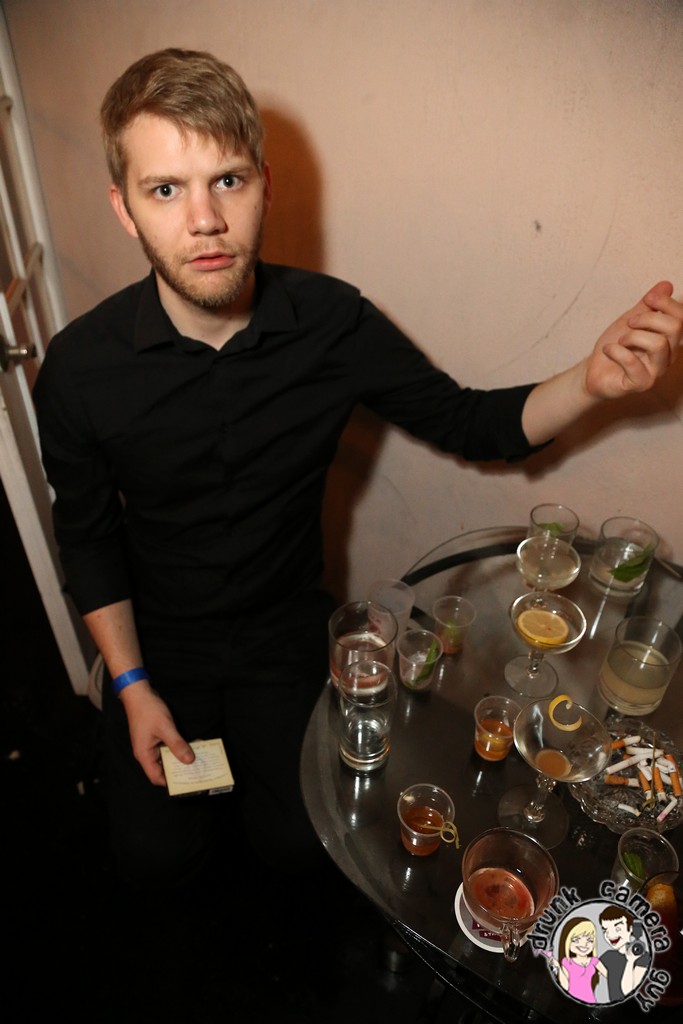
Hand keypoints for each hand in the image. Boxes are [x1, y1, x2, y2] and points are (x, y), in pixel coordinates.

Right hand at [120, 680, 194, 785]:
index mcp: (144, 755)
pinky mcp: (155, 737)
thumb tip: (189, 761)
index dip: (170, 782)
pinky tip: (191, 745)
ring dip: (180, 757)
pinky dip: (177, 747)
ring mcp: (151, 745)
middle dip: (178, 769)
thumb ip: (177, 744)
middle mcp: (146, 753)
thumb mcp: (165, 727)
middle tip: (197, 771)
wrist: (138, 693)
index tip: (186, 782)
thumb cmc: (148, 711)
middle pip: (162, 768)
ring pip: (166, 757)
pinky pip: (167, 747)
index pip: (156, 777)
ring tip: (197, 759)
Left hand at [585, 281, 681, 398]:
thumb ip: (648, 305)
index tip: (648, 299)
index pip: (682, 317)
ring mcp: (656, 372)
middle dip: (648, 318)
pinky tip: (608, 350)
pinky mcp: (640, 384)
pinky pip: (634, 363)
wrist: (594, 370)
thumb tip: (666, 284)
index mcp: (670, 340)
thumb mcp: (631, 320)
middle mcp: (668, 357)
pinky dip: (617, 351)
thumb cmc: (616, 347)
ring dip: (633, 336)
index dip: (666, 302)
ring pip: (658, 344)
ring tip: (620, 340)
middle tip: (630, 323)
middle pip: (675, 328)